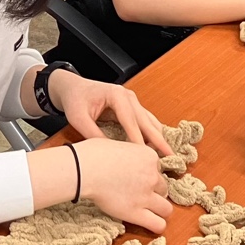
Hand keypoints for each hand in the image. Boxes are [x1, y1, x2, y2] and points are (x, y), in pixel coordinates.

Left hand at [50, 71, 172, 155]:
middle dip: (158, 139)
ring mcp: (132, 101)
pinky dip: (153, 134)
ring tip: (167, 156)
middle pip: (146, 120)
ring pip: (150, 121)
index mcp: (116, 94)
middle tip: (170, 156)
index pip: (130, 120)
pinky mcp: (133, 107)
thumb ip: (93, 134)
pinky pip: (146, 122)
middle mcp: (128, 96)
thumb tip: (110, 154)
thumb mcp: (78, 118)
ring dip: (158, 138)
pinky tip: (158, 148)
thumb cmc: (75, 100)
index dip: (137, 139)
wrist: (73, 88)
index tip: (144, 156)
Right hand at [74, 138, 173, 233]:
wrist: (84, 168)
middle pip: (163, 188)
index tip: (135, 177)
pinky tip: (150, 223)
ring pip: (166, 208)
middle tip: (139, 193)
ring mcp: (146, 195)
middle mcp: (152, 176)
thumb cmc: (93, 153)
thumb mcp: (116, 144)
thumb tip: (124, 157)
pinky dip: (156, 225)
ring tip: (146, 209)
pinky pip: (158, 224)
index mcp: (149, 157)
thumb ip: (128, 153)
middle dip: (153, 191)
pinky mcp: (136, 212)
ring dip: (158, 209)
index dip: (146, 174)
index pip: (157, 169)